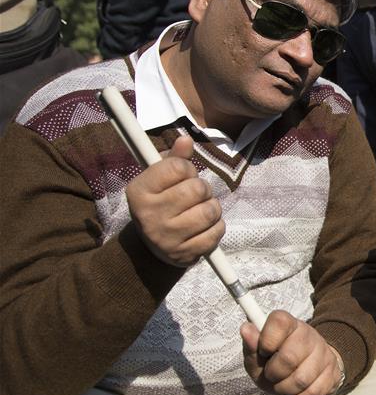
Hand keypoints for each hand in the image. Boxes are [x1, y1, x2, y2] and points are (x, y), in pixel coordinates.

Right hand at [125, 135, 223, 266]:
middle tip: (196, 195)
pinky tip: (204, 226)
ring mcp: (167, 237)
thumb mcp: (159, 178)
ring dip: (213, 207)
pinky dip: (217, 226)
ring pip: (210, 211)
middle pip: (197, 189)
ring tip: (201, 210)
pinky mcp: (184, 254)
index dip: (187, 168)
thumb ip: (174, 158)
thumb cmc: (160, 203)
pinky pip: (217, 232)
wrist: (150, 248)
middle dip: (203, 189)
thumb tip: (186, 139)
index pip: (177, 167)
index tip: (183, 176)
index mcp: (139, 191)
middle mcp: (149, 215)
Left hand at [241, 311, 344, 394]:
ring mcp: (324, 352)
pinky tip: (296, 391)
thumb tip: (246, 329)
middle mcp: (308, 334)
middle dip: (274, 374)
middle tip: (272, 375)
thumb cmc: (277, 361)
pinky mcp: (333, 372)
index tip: (264, 352)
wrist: (308, 368)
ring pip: (301, 380)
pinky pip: (313, 392)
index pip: (279, 322)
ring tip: (283, 385)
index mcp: (288, 324)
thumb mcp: (258, 356)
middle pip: (289, 358)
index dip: (266, 341)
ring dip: (285, 389)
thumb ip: (251, 346)